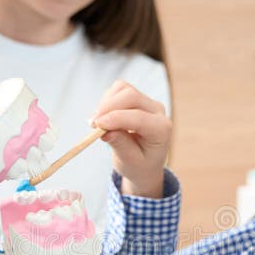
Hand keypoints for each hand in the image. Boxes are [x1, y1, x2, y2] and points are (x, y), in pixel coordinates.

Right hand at [92, 81, 170, 197]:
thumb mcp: (130, 161)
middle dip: (107, 107)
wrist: (145, 163)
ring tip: (97, 123)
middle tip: (92, 124)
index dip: (115, 119)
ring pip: (123, 89)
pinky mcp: (138, 97)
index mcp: (162, 130)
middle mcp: (158, 111)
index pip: (138, 117)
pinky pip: (119, 89)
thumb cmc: (139, 165)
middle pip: (131, 96)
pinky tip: (104, 117)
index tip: (96, 126)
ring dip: (105, 103)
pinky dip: (107, 100)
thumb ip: (120, 145)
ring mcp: (148, 102)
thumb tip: (105, 132)